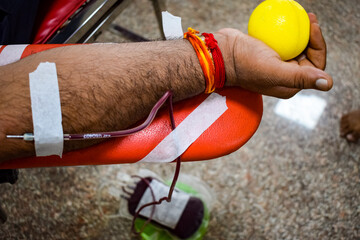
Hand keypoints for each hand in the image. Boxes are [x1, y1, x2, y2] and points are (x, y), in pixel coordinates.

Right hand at [216, 13, 332, 97]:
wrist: (221, 55)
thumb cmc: (245, 63)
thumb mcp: (274, 70)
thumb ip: (300, 78)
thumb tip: (328, 84)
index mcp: (289, 85)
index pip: (315, 67)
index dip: (319, 46)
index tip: (312, 27)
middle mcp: (284, 77)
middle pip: (307, 56)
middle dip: (312, 37)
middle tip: (309, 18)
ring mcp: (276, 65)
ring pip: (296, 47)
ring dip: (301, 32)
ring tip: (303, 16)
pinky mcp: (268, 54)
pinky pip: (283, 41)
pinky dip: (287, 30)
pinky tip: (287, 18)